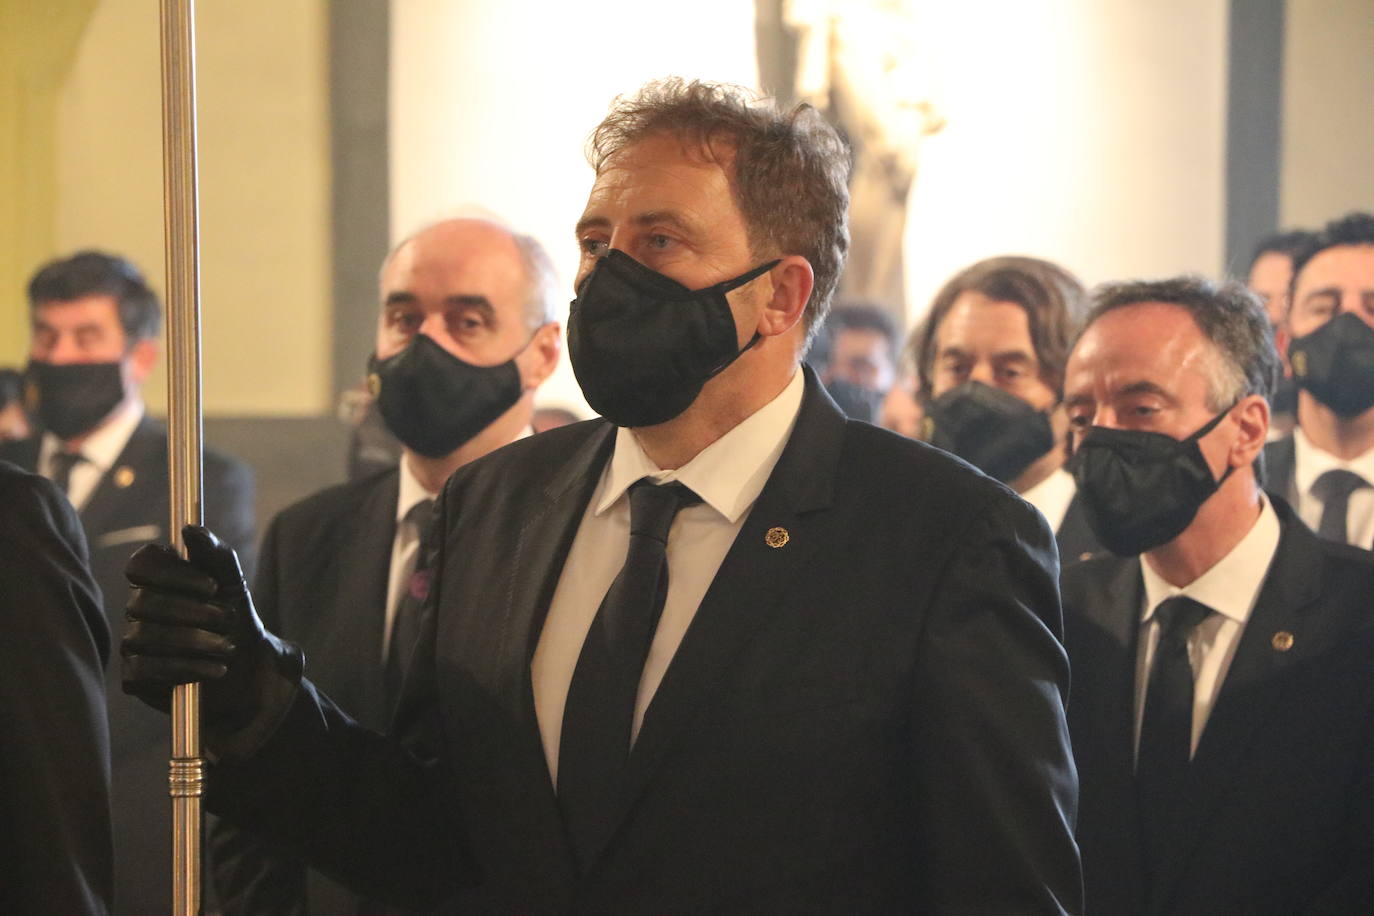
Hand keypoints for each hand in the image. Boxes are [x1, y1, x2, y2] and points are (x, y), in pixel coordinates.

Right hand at [123, 525, 300, 735]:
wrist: (248, 671)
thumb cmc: (235, 621)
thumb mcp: (234, 586)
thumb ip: (216, 555)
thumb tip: (190, 528)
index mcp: (158, 580)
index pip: (141, 564)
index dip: (174, 574)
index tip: (212, 587)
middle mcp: (138, 608)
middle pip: (144, 601)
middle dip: (193, 612)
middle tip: (229, 621)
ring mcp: (132, 642)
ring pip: (143, 636)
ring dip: (193, 642)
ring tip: (228, 648)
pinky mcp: (134, 677)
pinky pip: (143, 670)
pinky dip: (184, 669)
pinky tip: (213, 670)